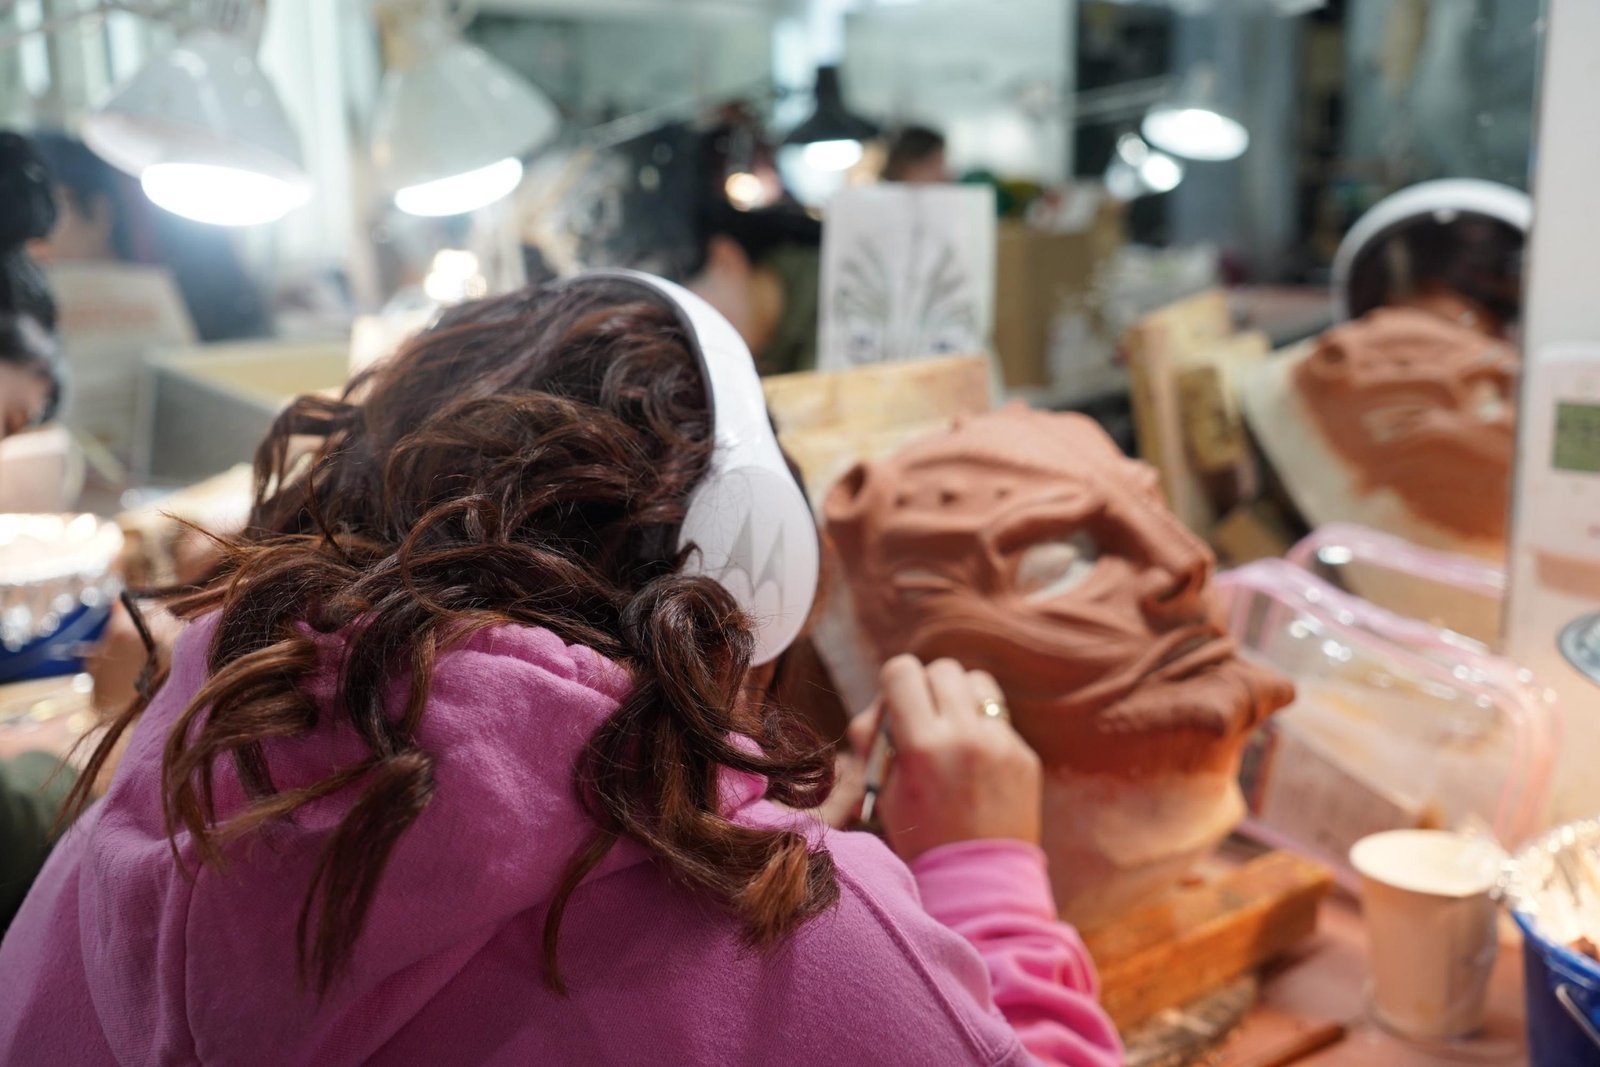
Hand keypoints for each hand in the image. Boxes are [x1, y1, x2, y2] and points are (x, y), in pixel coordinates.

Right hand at [848, 655, 1041, 862]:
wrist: (979, 882)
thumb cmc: (921, 837)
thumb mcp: (884, 790)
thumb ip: (878, 739)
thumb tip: (886, 703)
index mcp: (921, 746)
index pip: (902, 671)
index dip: (894, 683)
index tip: (897, 703)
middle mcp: (963, 736)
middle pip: (942, 669)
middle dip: (928, 687)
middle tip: (925, 717)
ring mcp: (1000, 743)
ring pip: (977, 682)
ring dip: (960, 698)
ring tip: (954, 731)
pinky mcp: (1024, 755)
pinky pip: (999, 717)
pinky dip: (983, 728)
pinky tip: (977, 762)